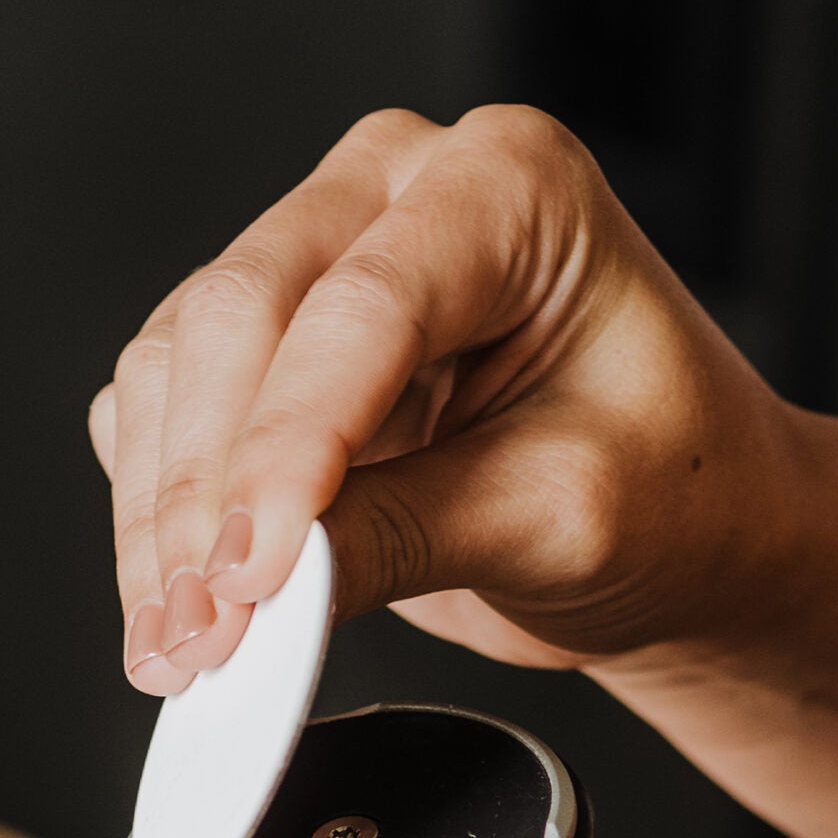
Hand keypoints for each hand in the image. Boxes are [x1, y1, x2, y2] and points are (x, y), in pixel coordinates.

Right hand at [89, 104, 796, 694]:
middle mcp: (398, 195)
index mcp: (510, 188)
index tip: (252, 576)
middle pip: (240, 317)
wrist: (683, 533)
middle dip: (205, 496)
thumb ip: (405, 537)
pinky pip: (165, 411)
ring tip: (179, 649)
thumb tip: (263, 589)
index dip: (289, 449)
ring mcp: (319, 260)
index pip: (364, 308)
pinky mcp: (268, 350)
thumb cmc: (668, 491)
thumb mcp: (556, 519)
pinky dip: (155, 518)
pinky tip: (177, 610)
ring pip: (177, 366)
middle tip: (200, 635)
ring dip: (159, 520)